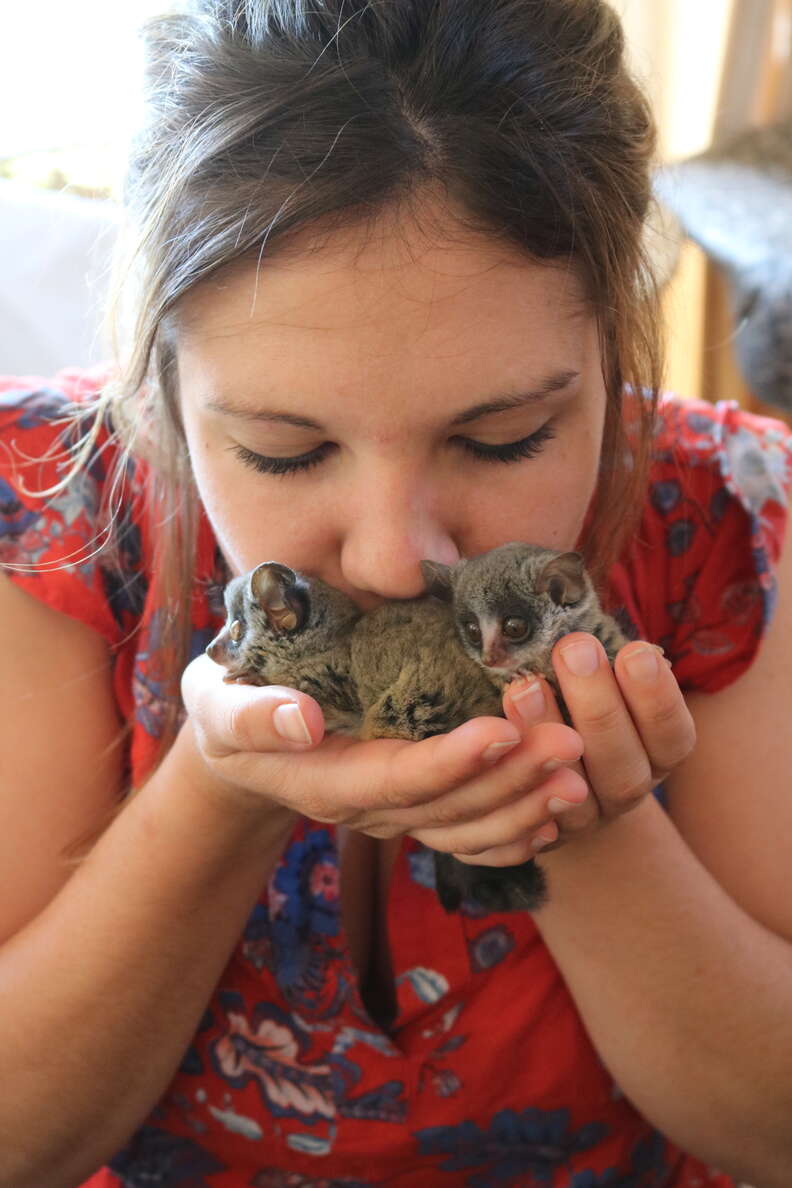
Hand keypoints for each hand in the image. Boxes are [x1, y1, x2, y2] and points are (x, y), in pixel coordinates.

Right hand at [181, 653, 585, 860]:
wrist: (241, 738)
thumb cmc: (228, 704)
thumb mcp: (219, 703)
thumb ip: (252, 716)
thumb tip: (301, 721)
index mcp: (326, 780)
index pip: (397, 778)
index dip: (451, 761)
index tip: (504, 729)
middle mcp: (367, 805)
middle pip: (447, 806)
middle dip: (510, 780)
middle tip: (571, 745)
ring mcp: (393, 811)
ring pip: (466, 825)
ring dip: (525, 804)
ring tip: (581, 777)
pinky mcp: (413, 803)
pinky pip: (469, 833)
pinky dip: (515, 830)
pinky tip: (560, 815)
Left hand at [501, 633, 696, 850]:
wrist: (555, 781)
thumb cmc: (583, 707)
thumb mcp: (606, 683)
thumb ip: (602, 660)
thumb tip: (579, 601)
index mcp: (658, 752)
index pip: (673, 734)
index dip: (657, 697)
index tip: (636, 651)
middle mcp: (629, 788)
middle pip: (625, 763)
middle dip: (599, 704)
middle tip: (573, 648)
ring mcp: (586, 817)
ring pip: (576, 790)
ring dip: (548, 734)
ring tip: (524, 685)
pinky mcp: (540, 831)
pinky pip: (528, 812)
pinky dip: (514, 772)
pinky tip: (496, 736)